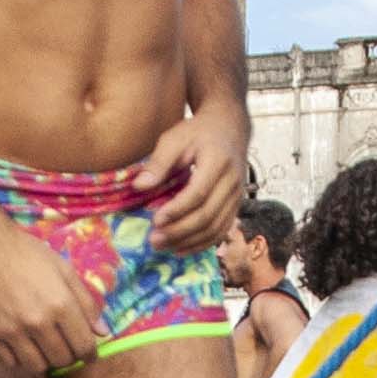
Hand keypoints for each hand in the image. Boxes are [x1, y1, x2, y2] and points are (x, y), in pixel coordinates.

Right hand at [0, 215, 105, 375]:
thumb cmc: (28, 254)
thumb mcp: (64, 270)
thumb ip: (86, 303)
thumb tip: (103, 332)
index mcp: (60, 304)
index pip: (84, 346)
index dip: (90, 354)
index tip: (88, 353)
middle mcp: (37, 322)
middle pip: (62, 360)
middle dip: (69, 356)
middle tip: (65, 345)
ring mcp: (11, 331)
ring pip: (37, 367)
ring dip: (45, 360)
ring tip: (44, 346)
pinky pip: (11, 363)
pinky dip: (20, 358)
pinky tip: (22, 344)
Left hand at [129, 107, 249, 252]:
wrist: (229, 129)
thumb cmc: (198, 133)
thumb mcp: (175, 139)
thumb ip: (158, 162)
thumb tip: (139, 186)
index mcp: (218, 161)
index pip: (198, 193)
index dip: (177, 210)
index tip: (155, 221)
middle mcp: (232, 181)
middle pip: (207, 215)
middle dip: (179, 231)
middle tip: (154, 240)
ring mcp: (238, 196)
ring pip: (216, 228)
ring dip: (189, 242)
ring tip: (163, 247)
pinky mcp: (237, 205)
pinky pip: (221, 231)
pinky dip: (202, 244)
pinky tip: (181, 248)